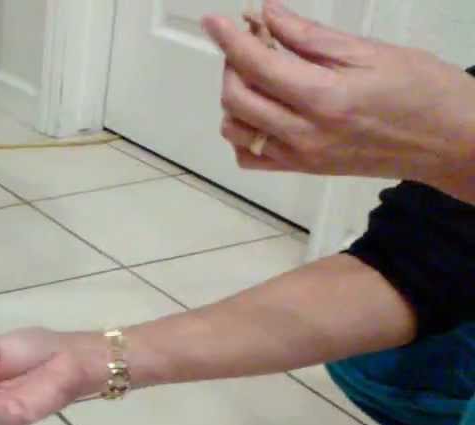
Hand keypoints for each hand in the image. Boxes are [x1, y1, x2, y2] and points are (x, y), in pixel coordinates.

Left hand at [202, 0, 474, 189]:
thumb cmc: (423, 91)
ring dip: (235, 97)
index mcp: (325, 98)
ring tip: (260, 74)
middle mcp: (305, 133)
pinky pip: (249, 156)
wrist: (449, 142)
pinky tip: (262, 109)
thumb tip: (268, 15)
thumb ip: (311, 37)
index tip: (215, 22)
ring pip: (235, 129)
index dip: (230, 40)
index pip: (257, 66)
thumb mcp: (371, 52)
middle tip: (252, 43)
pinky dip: (243, 131)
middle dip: (233, 64)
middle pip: (236, 98)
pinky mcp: (302, 170)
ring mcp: (300, 156)